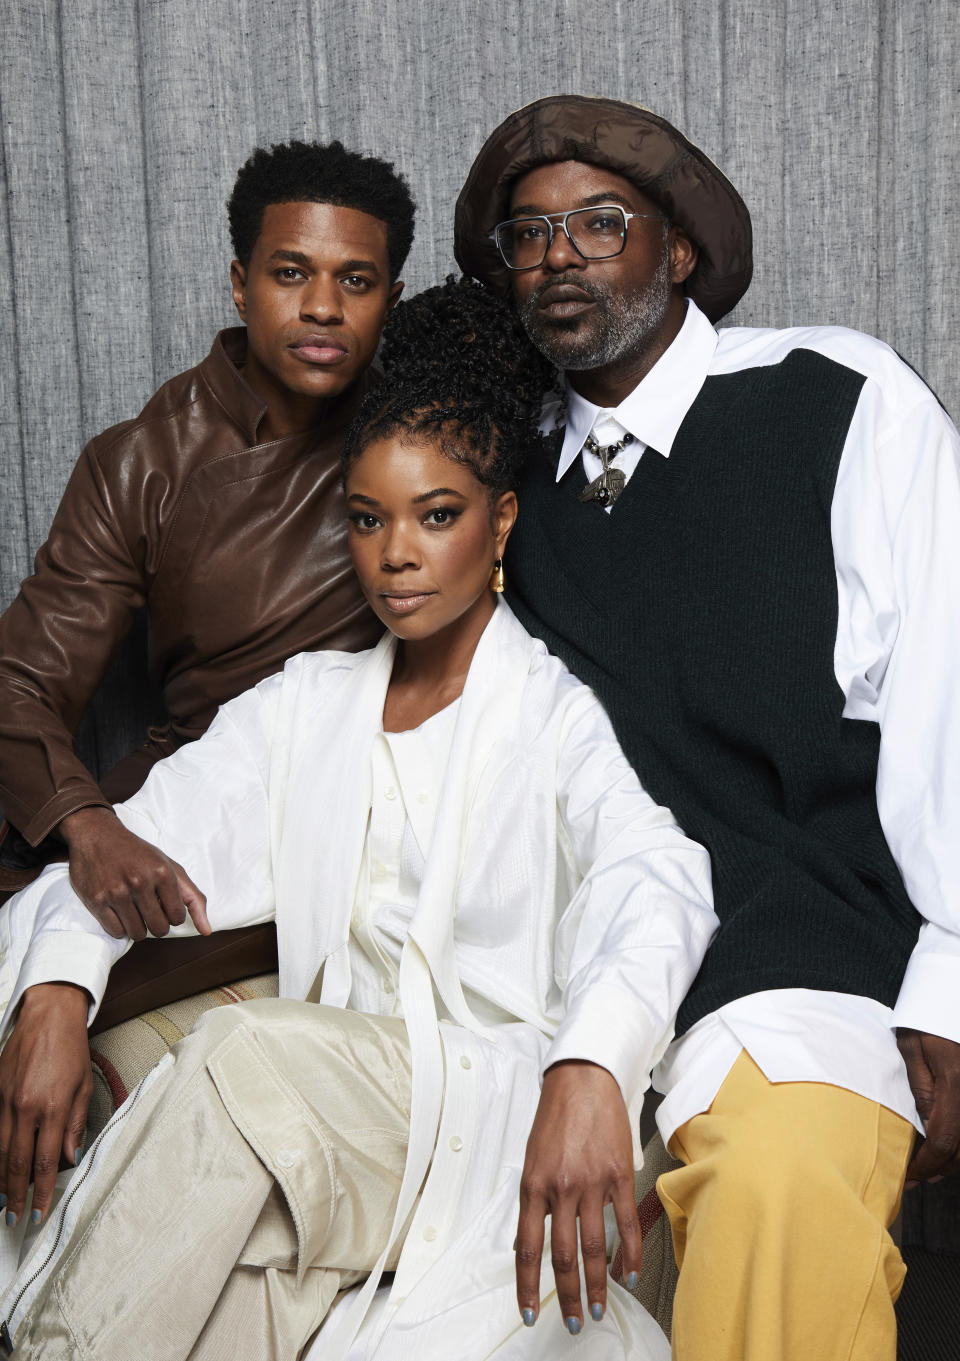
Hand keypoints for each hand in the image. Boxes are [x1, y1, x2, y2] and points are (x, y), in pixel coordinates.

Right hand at [0, 983, 91, 1226]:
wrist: (49, 1014)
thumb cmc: (72, 1048)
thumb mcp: (84, 1086)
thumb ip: (77, 1125)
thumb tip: (71, 1158)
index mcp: (53, 1106)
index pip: (46, 1162)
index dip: (42, 1192)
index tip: (40, 1213)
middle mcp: (25, 1106)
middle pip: (17, 1163)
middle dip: (16, 1195)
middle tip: (16, 1219)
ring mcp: (5, 1098)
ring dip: (0, 1180)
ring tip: (4, 1203)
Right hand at [60, 806, 208, 940]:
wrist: (97, 836)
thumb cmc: (138, 854)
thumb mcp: (170, 867)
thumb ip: (193, 898)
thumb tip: (207, 931)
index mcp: (162, 872)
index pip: (178, 917)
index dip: (172, 914)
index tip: (164, 904)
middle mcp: (140, 882)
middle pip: (159, 929)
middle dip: (157, 924)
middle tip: (149, 909)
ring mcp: (116, 892)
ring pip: (137, 933)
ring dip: (138, 927)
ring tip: (134, 910)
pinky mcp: (96, 900)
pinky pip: (116, 932)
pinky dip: (120, 927)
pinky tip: (119, 911)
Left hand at [516, 1060, 639, 1333]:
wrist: (583, 1078)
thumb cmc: (556, 1115)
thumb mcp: (532, 1156)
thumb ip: (535, 1197)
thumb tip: (535, 1237)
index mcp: (533, 1184)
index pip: (526, 1247)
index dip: (527, 1286)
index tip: (529, 1312)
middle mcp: (560, 1187)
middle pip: (563, 1256)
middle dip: (567, 1296)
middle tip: (573, 1322)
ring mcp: (591, 1183)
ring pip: (594, 1247)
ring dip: (596, 1285)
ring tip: (598, 1308)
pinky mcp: (618, 1175)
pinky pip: (625, 1225)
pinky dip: (627, 1254)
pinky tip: (627, 1274)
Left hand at [897, 1028, 959, 1183]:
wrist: (954, 998)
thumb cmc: (928, 1021)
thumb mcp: (912, 1050)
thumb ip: (920, 1090)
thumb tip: (922, 1128)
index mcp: (955, 1084)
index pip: (943, 1141)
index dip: (925, 1165)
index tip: (908, 1176)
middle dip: (939, 1168)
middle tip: (915, 1176)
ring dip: (953, 1160)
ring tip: (929, 1165)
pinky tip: (947, 1146)